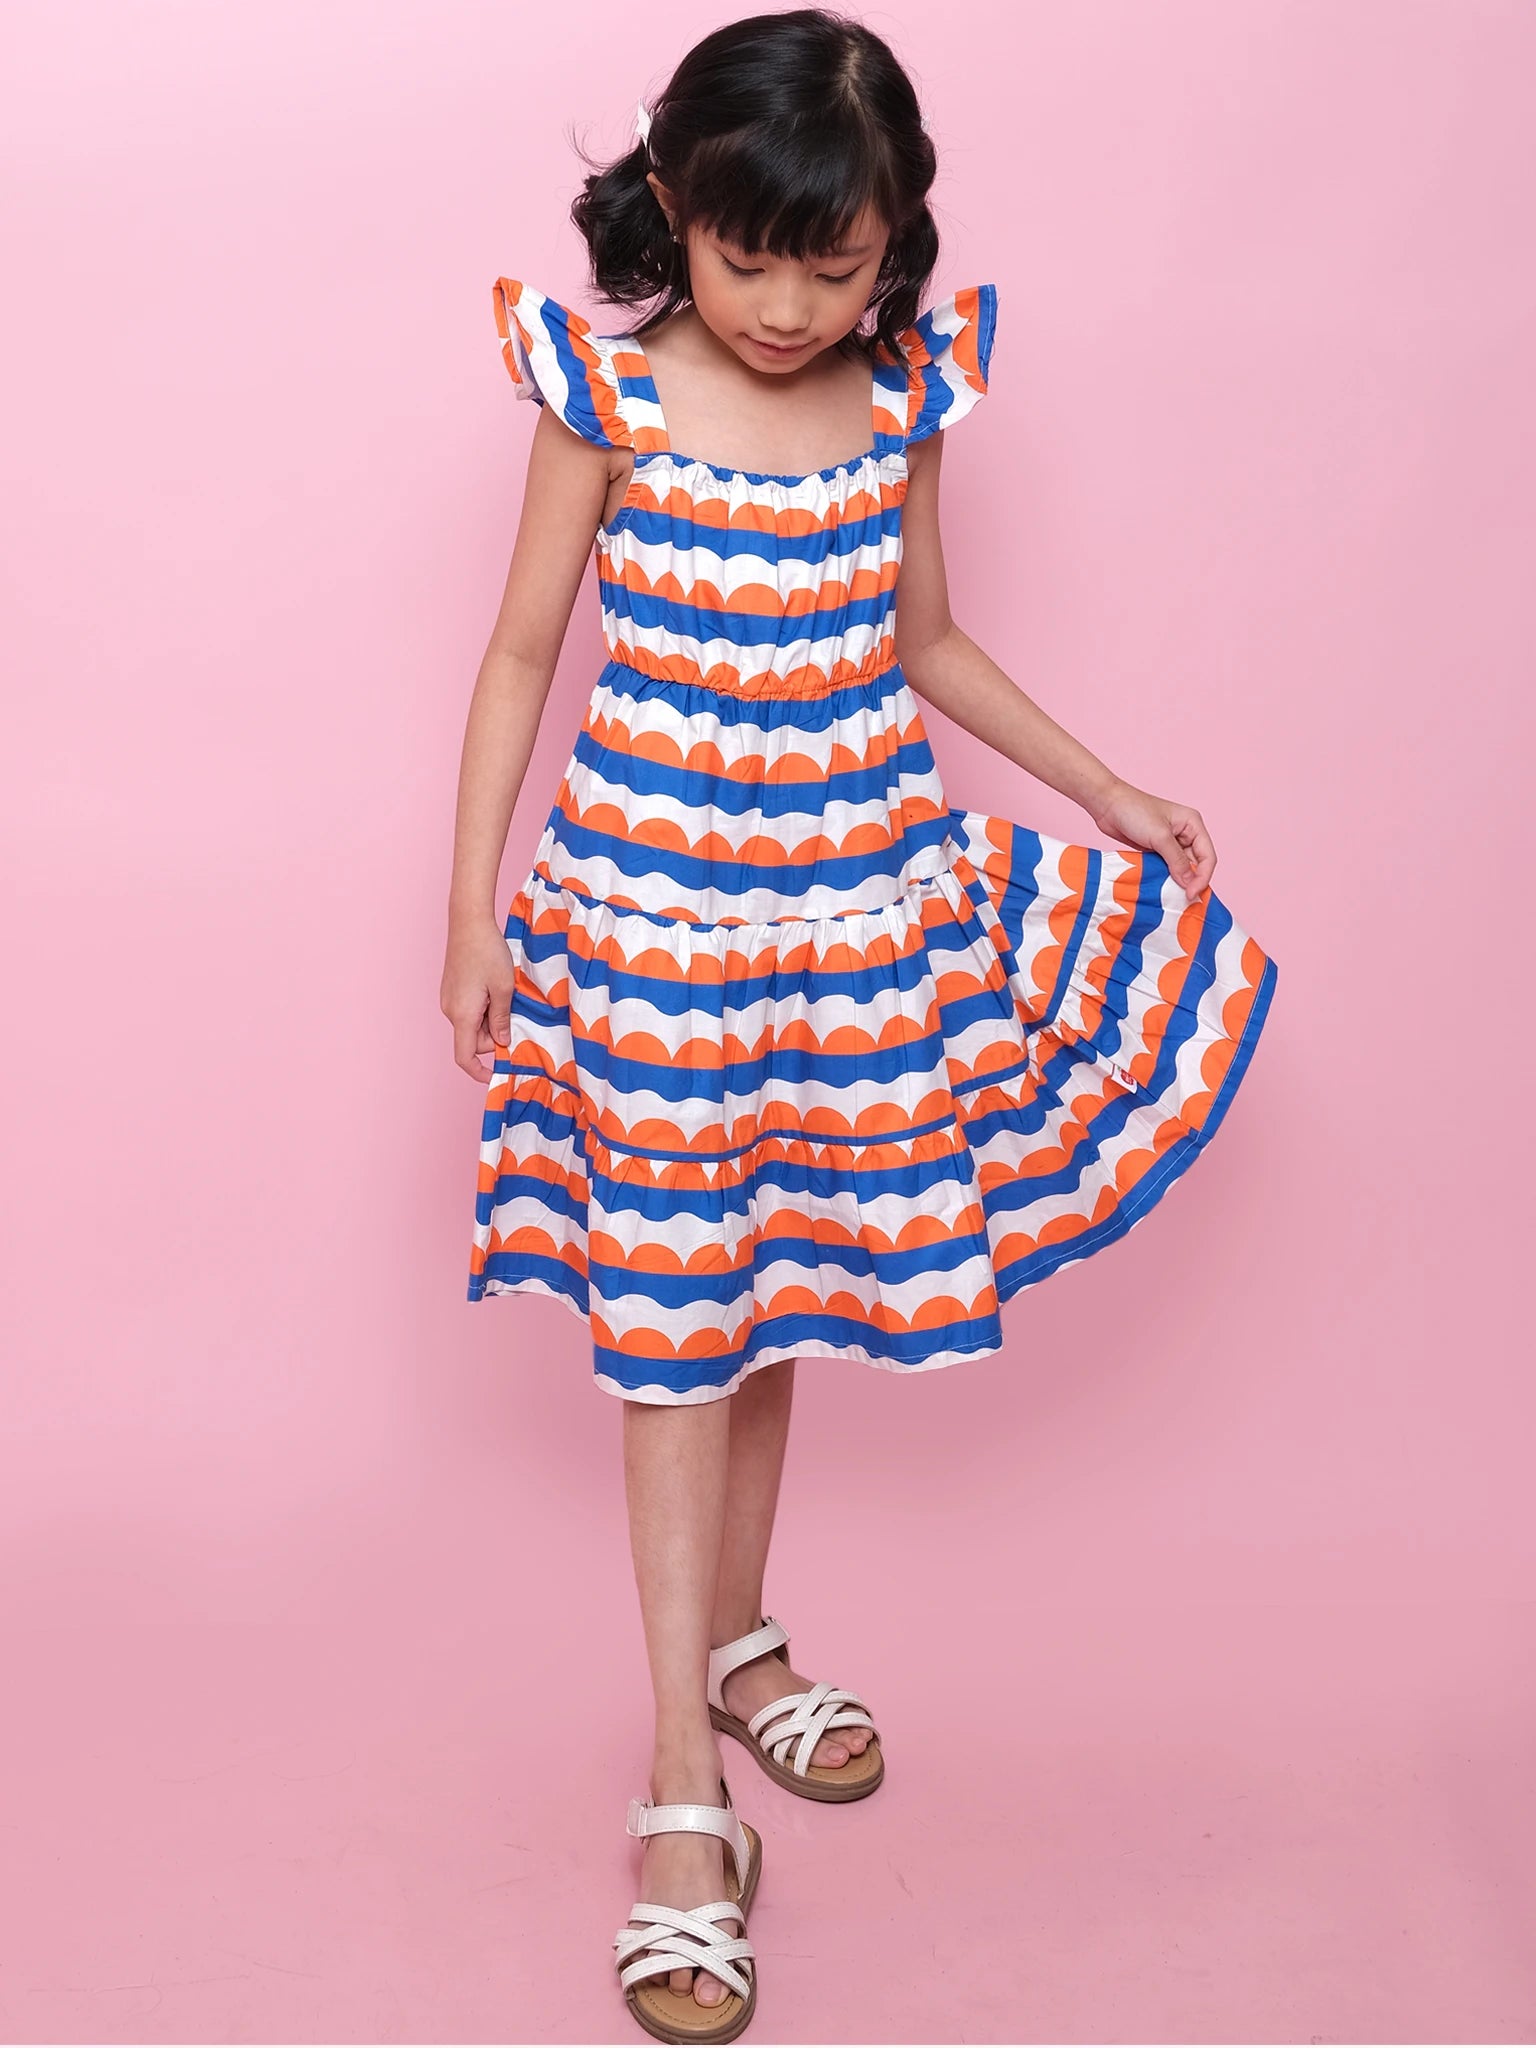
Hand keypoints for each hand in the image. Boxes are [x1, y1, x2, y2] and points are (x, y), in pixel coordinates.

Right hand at [441, 922, 516, 1083]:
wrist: (468, 922)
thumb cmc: (488, 952)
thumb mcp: (504, 989)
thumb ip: (502, 1020)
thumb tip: (502, 1042)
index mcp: (462, 1015)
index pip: (464, 1057)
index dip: (478, 1071)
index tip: (495, 1074)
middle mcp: (450, 1011)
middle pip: (473, 1040)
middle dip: (494, 1036)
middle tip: (514, 1015)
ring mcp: (449, 1000)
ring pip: (472, 1024)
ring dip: (491, 1020)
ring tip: (505, 996)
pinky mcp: (452, 990)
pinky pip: (469, 1010)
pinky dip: (484, 1008)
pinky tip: (495, 989)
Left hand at [1089, 778, 1215, 901]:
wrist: (1107, 805)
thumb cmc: (1134, 812)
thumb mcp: (1159, 837)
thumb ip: (1176, 861)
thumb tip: (1189, 884)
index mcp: (1193, 824)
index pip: (1207, 856)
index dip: (1202, 877)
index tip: (1191, 894)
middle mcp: (1186, 833)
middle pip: (1197, 864)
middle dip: (1191, 881)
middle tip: (1182, 900)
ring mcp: (1171, 842)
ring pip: (1181, 868)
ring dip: (1177, 882)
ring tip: (1171, 897)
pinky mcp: (1157, 849)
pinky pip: (1167, 868)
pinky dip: (1165, 878)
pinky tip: (1160, 889)